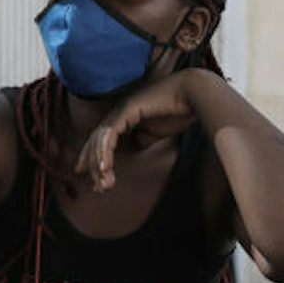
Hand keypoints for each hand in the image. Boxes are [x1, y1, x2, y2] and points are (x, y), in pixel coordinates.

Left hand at [73, 68, 220, 191]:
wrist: (190, 94)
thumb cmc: (177, 111)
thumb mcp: (155, 132)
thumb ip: (143, 138)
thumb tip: (136, 146)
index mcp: (123, 117)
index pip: (102, 141)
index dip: (95, 160)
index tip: (95, 180)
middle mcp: (118, 113)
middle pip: (96, 141)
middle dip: (93, 166)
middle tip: (97, 188)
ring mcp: (120, 110)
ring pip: (99, 139)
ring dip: (98, 163)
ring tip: (102, 182)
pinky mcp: (126, 110)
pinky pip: (109, 134)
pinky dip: (104, 152)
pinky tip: (105, 168)